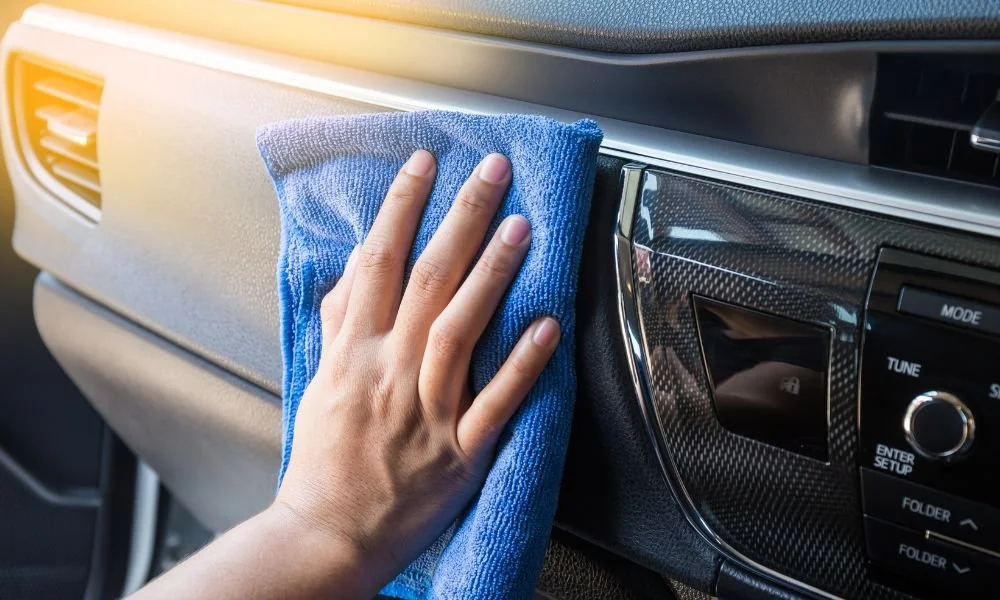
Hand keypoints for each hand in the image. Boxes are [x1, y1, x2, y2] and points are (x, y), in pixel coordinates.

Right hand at [275, 150, 560, 595]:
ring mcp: (426, 412)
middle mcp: (389, 372)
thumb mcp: (320, 380)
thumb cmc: (325, 459)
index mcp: (353, 352)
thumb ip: (339, 320)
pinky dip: (521, 363)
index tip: (424, 163)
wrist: (328, 533)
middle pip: (426, 280)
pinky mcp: (460, 452)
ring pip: (460, 330)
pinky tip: (548, 325)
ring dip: (492, 275)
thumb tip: (357, 266)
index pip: (378, 262)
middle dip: (460, 217)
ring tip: (520, 228)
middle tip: (491, 170)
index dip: (402, 206)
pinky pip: (496, 402)